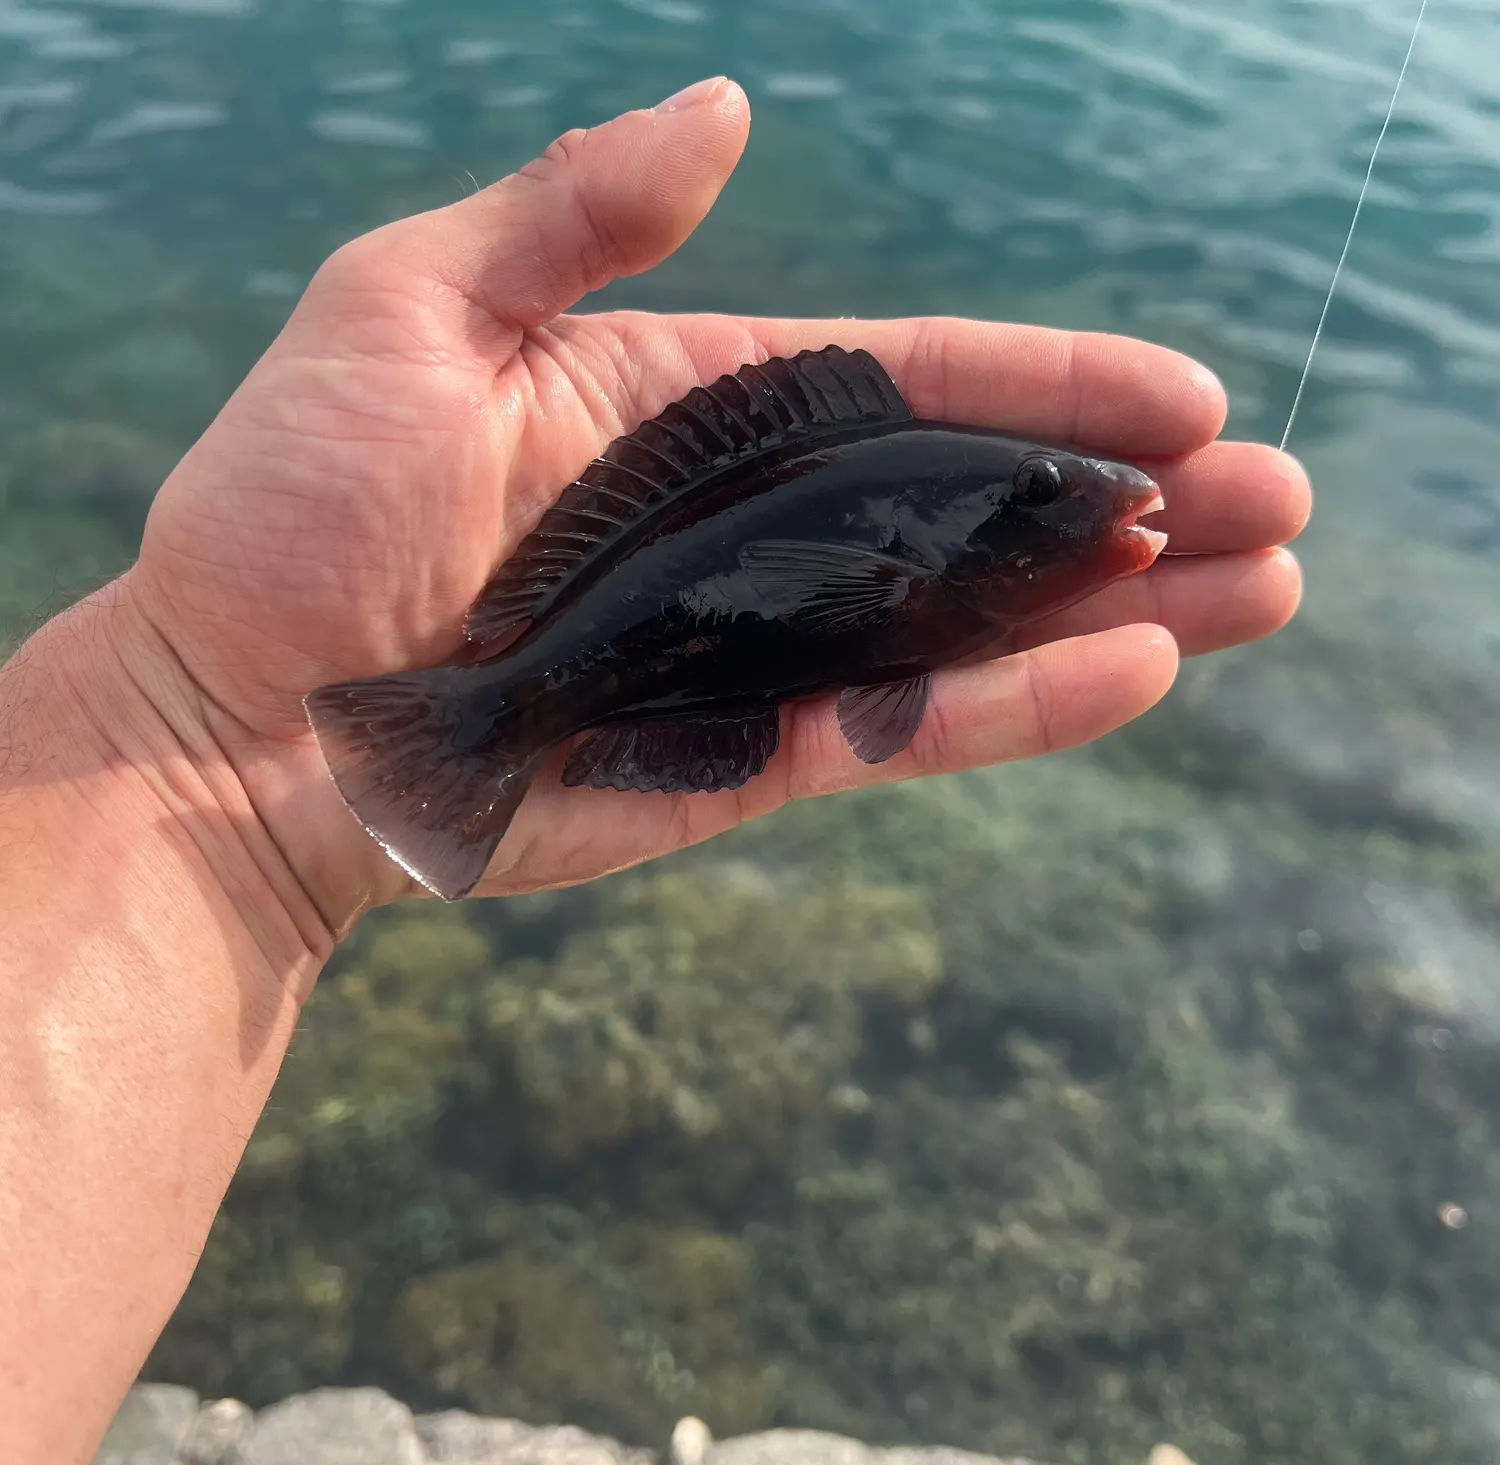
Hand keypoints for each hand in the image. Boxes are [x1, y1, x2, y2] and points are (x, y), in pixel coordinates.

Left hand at [114, 76, 1307, 934]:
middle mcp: (747, 532)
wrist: (233, 720)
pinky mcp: (743, 761)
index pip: (909, 385)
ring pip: (970, 626)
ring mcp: (756, 653)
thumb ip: (575, 215)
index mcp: (688, 408)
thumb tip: (726, 107)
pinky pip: (906, 728)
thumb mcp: (409, 308)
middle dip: (1130, 503)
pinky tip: (1138, 671)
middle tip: (1280, 501)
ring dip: (1121, 607)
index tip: (1185, 391)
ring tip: (1267, 588)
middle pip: (976, 511)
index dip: (1048, 383)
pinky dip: (1018, 706)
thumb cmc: (291, 511)